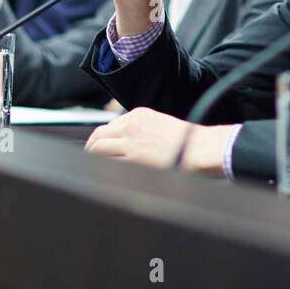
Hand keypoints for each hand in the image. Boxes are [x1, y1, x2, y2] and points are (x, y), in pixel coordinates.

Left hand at [83, 107, 228, 174]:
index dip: (102, 138)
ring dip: (92, 157)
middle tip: (90, 158)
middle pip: (98, 135)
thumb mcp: (160, 124)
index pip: (109, 125)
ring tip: (93, 167)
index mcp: (138, 114)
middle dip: (91, 147)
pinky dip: (101, 168)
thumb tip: (128, 143)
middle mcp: (130, 126)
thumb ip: (141, 130)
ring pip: (98, 149)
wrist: (199, 148)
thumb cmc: (187, 140)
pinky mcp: (132, 159)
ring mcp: (130, 142)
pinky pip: (107, 163)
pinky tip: (103, 173)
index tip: (100, 146)